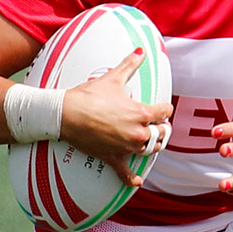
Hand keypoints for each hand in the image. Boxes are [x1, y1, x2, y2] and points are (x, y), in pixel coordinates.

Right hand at [59, 49, 174, 186]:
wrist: (67, 114)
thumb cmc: (89, 95)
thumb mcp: (113, 78)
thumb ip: (129, 64)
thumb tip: (140, 51)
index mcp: (142, 113)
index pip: (165, 113)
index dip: (165, 109)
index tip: (162, 108)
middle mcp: (138, 132)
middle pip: (161, 134)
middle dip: (160, 129)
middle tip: (157, 125)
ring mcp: (126, 147)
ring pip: (148, 151)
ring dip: (150, 146)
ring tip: (149, 142)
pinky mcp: (113, 157)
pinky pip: (126, 173)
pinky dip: (132, 178)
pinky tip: (137, 181)